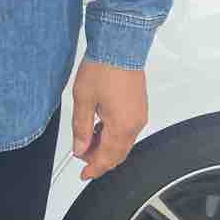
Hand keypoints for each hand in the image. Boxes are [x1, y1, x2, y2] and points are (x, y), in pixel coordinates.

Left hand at [71, 58, 147, 180]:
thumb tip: (80, 148)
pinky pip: (128, 130)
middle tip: (82, 156)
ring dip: (107, 146)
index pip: (107, 158)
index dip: (94, 169)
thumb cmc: (103, 68)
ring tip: (87, 140)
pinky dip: (114, 135)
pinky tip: (100, 127)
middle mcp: (135, 124)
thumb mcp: (83, 99)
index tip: (83, 174)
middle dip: (100, 159)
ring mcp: (139, 115)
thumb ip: (81, 128)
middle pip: (118, 154)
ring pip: (124, 142)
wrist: (120, 45)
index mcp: (121, 127)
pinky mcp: (139, 106)